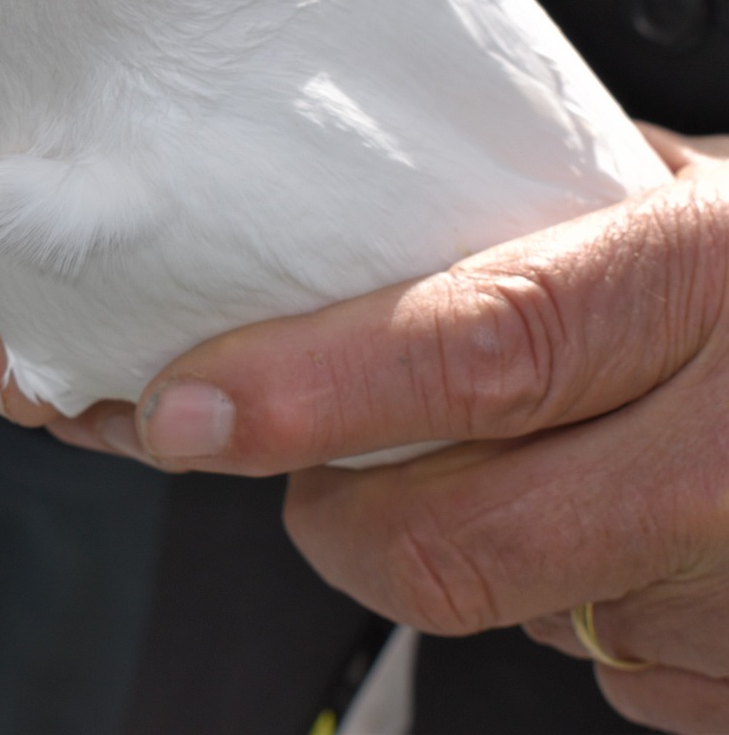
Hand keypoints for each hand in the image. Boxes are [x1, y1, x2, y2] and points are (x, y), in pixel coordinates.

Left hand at [53, 127, 728, 732]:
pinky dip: (571, 595)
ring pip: (522, 613)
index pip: (480, 347)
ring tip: (497, 456)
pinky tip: (616, 515)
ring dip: (460, 547)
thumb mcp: (705, 191)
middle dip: (329, 512)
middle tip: (283, 452)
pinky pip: (610, 664)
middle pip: (459, 539)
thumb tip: (387, 216)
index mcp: (712, 279)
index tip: (180, 410)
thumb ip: (559, 208)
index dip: (312, 386)